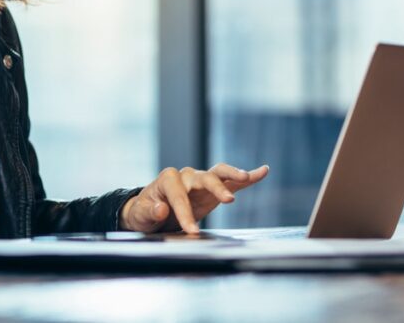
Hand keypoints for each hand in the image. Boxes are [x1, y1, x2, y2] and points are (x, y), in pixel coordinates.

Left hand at [119, 163, 269, 233]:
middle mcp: (186, 176)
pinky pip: (232, 182)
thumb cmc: (144, 212)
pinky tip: (262, 171)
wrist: (150, 212)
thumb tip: (161, 209)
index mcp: (167, 180)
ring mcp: (201, 181)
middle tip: (228, 200)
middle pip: (204, 177)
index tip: (191, 231)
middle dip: (216, 188)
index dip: (185, 213)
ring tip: (246, 176)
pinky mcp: (213, 189)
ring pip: (219, 173)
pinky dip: (247, 177)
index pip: (178, 195)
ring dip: (233, 175)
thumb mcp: (141, 215)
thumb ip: (150, 212)